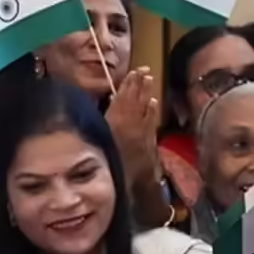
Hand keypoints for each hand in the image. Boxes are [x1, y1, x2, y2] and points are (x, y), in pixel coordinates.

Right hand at [105, 68, 158, 185]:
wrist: (132, 184)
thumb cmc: (110, 162)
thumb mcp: (100, 138)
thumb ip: (102, 121)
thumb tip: (108, 104)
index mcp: (116, 119)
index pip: (124, 96)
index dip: (129, 83)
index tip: (135, 71)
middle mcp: (132, 121)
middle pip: (136, 99)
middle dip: (140, 84)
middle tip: (145, 70)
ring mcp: (143, 130)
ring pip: (145, 107)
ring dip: (147, 93)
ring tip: (149, 80)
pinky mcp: (150, 141)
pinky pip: (151, 120)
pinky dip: (152, 111)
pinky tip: (154, 104)